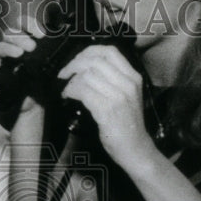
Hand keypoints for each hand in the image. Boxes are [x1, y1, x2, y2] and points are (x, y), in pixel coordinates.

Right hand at [0, 17, 48, 129]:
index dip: (29, 24)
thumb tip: (67, 38)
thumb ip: (57, 53)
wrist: (35, 104)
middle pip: (10, 34)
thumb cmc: (44, 82)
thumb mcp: (52, 67)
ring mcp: (4, 60)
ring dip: (8, 48)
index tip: (40, 33)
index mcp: (26, 41)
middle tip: (32, 47)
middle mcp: (13, 48)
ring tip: (19, 54)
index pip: (23, 25)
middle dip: (20, 38)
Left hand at [56, 45, 152, 166]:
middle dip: (74, 65)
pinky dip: (70, 91)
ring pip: (87, 75)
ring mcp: (118, 97)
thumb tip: (86, 68)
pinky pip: (83, 91)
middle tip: (64, 74)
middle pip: (95, 61)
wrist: (136, 148)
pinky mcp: (107, 110)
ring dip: (71, 81)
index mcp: (134, 77)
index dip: (88, 52)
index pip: (110, 51)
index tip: (77, 60)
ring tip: (67, 89)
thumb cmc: (128, 124)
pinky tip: (67, 97)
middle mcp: (128, 84)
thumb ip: (114, 79)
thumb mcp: (128, 95)